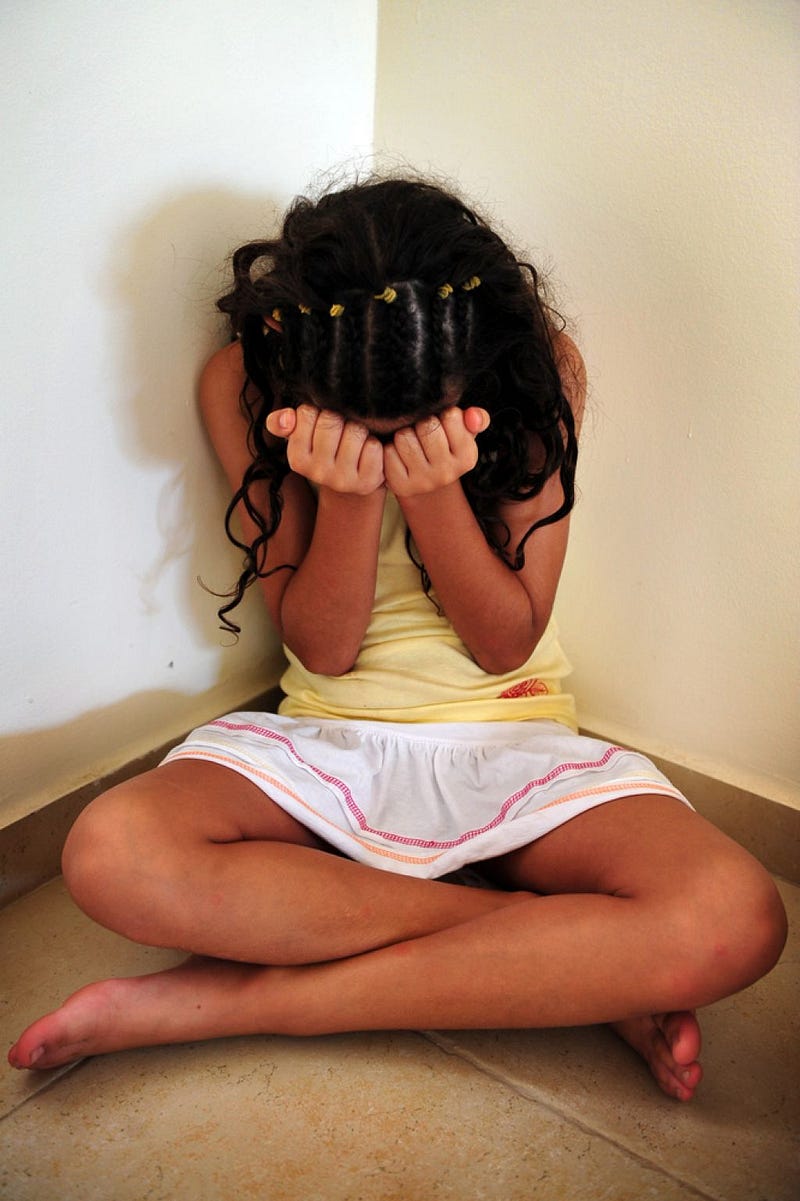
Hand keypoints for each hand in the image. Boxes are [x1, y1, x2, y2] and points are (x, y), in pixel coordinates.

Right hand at [266, 405, 384, 495]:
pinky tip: (368, 451)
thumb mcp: (301, 436)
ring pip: (355, 432)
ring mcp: (342, 480)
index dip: (318, 410)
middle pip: (332, 421)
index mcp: (297, 459)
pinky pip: (373, 448)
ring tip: (355, 440)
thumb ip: (282, 423)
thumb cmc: (326, 449)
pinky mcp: (366, 482)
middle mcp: (317, 473)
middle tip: (342, 428)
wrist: (353, 480)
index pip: (307, 413)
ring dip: (359, 429)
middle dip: (340, 417)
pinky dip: (374, 444)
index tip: (322, 422)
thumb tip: (286, 417)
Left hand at [383, 406, 489, 497]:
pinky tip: (400, 456)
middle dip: (422, 423)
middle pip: (426, 425)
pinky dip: (391, 449)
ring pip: (404, 437)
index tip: (442, 424)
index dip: (443, 414)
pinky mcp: (401, 486)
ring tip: (411, 443)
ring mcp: (424, 482)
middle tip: (423, 433)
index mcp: (467, 457)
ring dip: (404, 434)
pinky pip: (388, 453)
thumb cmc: (446, 449)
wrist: (427, 486)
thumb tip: (472, 416)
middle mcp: (448, 473)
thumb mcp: (465, 434)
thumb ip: (477, 419)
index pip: (451, 416)